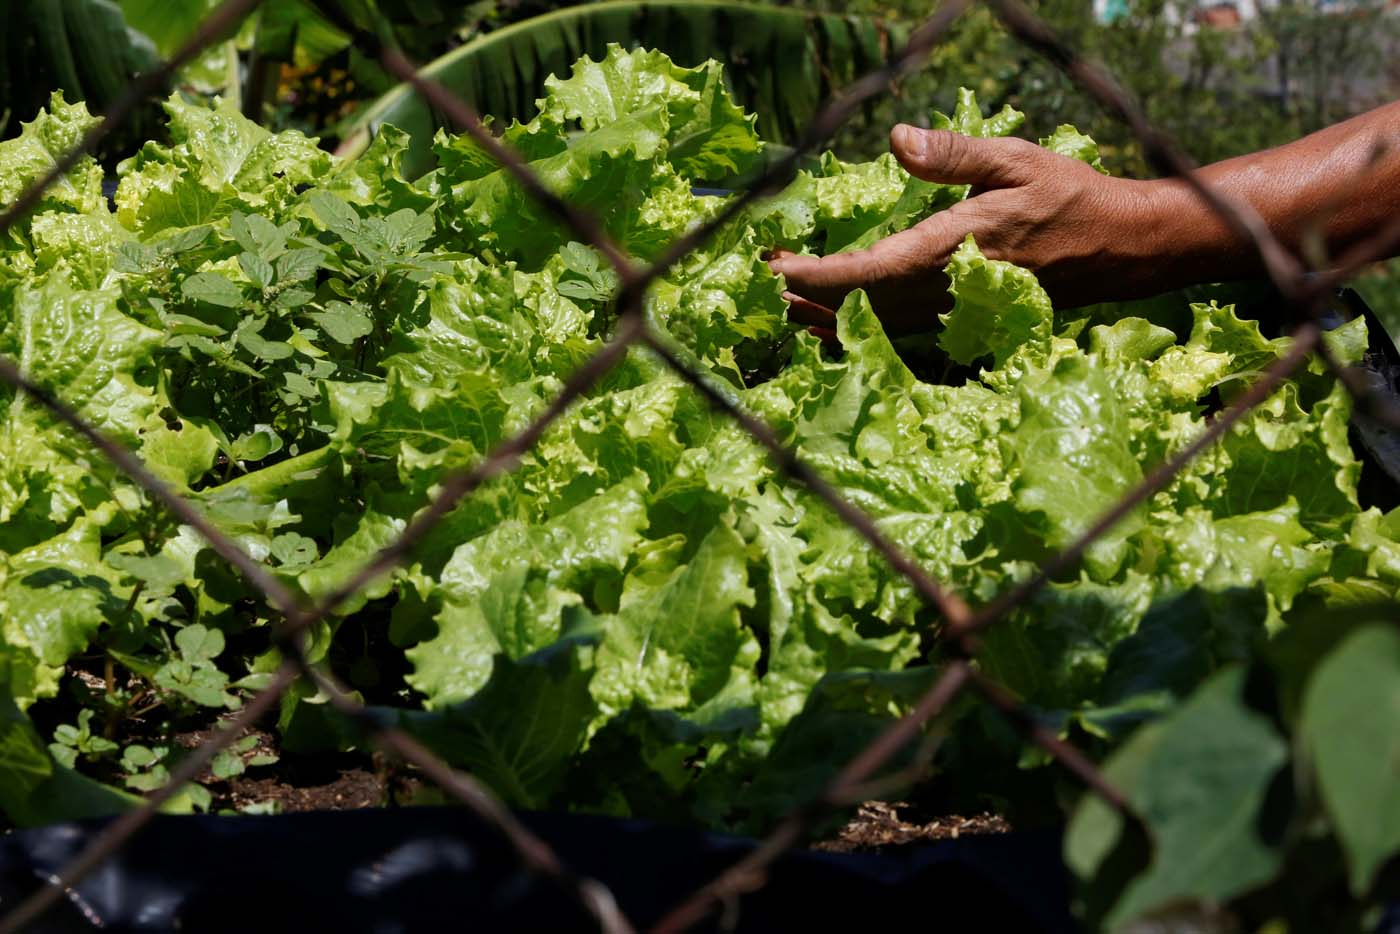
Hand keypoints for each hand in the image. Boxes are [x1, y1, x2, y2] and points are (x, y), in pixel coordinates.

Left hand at [769, 125, 1165, 335]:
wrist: (1120, 250)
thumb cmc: (1070, 198)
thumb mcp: (1014, 160)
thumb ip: (953, 155)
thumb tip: (896, 138)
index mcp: (954, 248)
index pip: (868, 271)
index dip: (817, 274)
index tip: (776, 266)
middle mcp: (949, 289)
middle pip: (860, 305)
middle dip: (807, 295)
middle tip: (763, 278)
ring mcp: (956, 311)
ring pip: (876, 325)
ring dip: (826, 315)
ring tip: (783, 301)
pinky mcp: (963, 320)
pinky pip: (898, 332)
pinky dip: (859, 327)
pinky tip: (833, 322)